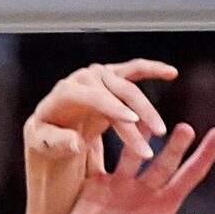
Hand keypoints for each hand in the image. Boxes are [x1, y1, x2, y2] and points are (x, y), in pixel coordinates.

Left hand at [24, 59, 176, 166]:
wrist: (50, 126)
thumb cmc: (45, 137)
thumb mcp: (42, 144)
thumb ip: (56, 143)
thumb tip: (77, 142)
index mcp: (66, 92)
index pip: (95, 96)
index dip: (114, 108)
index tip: (132, 121)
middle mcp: (84, 78)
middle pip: (117, 92)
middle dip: (138, 113)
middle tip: (155, 135)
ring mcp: (99, 76)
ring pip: (129, 86)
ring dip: (148, 107)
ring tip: (161, 130)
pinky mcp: (111, 78)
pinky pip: (135, 70)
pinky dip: (153, 69)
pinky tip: (171, 73)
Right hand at [58, 123, 214, 213]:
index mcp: (163, 207)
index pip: (189, 177)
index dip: (204, 156)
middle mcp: (144, 192)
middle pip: (165, 162)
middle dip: (176, 144)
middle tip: (187, 128)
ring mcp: (119, 187)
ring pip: (133, 153)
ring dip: (140, 135)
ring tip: (146, 117)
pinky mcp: (95, 188)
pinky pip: (99, 160)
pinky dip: (100, 143)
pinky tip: (103, 121)